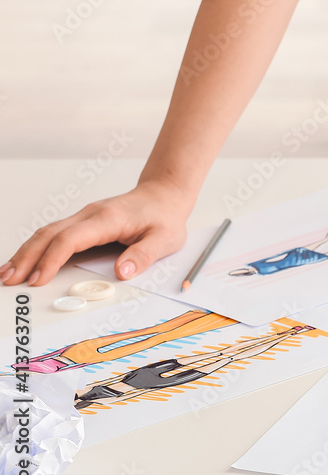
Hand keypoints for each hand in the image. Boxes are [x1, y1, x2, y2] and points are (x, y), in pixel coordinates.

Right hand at [1, 180, 193, 286]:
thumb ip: (144, 255)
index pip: (71, 239)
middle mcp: (91, 215)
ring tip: (7, 274)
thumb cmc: (165, 217)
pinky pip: (54, 233)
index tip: (38, 279)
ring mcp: (85, 217)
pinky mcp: (84, 222)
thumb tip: (122, 272)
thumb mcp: (165, 239)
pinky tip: (25, 260)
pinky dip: (36, 247)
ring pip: (47, 232)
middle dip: (27, 257)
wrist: (164, 194)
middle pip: (49, 234)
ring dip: (26, 252)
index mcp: (108, 219)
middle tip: (9, 280)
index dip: (51, 260)